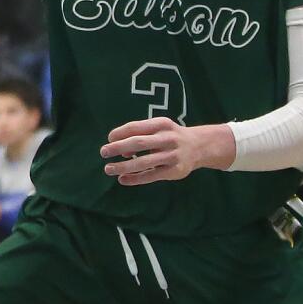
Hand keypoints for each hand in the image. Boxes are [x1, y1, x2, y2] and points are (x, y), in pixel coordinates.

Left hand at [101, 118, 235, 185]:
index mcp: (161, 124)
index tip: (109, 139)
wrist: (199, 146)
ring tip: (108, 169)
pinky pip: (151, 175)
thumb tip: (120, 150)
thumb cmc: (169, 136)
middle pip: (138, 142)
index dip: (119, 133)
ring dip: (123, 166)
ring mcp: (172, 155)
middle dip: (118, 147)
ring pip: (143, 162)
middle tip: (103, 152)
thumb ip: (140, 135)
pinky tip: (123, 179)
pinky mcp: (174, 171)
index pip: (135, 127)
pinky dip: (135, 178)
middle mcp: (167, 138)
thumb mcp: (158, 128)